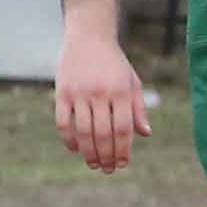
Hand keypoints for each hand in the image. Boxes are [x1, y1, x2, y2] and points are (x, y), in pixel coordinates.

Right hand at [54, 31, 150, 173]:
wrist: (89, 37)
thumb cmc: (115, 64)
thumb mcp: (132, 82)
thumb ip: (138, 109)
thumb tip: (145, 134)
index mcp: (121, 92)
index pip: (123, 129)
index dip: (123, 150)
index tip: (122, 164)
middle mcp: (100, 93)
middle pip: (103, 134)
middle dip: (106, 156)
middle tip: (107, 169)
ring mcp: (80, 93)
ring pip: (83, 131)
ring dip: (88, 152)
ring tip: (93, 163)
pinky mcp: (62, 93)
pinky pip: (63, 122)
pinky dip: (68, 139)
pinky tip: (75, 149)